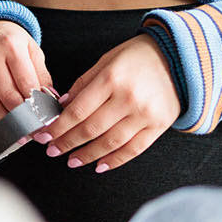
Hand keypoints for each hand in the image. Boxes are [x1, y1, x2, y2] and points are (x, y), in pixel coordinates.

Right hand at [0, 20, 51, 130]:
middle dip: (24, 119)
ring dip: (6, 125)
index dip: (38, 106)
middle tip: (34, 131)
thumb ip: (42, 75)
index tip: (46, 120)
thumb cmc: (10, 41)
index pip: (26, 84)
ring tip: (18, 133)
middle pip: (8, 98)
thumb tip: (51, 102)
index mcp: (10, 46)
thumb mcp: (31, 49)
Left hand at [36, 34, 179, 170]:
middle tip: (53, 150)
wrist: (177, 57)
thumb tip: (62, 107)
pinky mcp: (159, 126)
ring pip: (111, 143)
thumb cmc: (137, 57)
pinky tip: (100, 165)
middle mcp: (128, 98)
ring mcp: (145, 114)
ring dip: (88, 155)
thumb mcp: (105, 61)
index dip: (58, 127)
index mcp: (111, 79)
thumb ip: (83, 84)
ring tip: (72, 160)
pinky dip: (115, 160)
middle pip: (92, 128)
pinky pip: (134, 149)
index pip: (78, 110)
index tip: (44, 136)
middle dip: (68, 142)